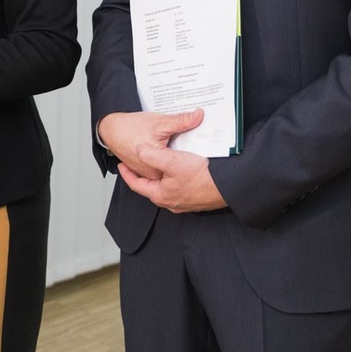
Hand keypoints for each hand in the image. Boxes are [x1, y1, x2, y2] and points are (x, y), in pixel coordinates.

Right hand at [97, 109, 200, 179]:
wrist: (111, 129)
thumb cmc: (131, 128)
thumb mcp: (159, 122)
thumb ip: (181, 121)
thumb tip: (198, 116)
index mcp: (159, 165)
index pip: (185, 163)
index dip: (194, 155)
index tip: (201, 148)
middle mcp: (154, 173)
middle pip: (177, 166)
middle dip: (185, 157)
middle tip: (191, 145)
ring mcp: (148, 172)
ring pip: (168, 167)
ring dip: (174, 159)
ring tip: (179, 146)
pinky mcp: (144, 169)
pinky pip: (159, 165)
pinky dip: (164, 158)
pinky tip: (166, 148)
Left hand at [100, 109, 226, 212]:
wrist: (229, 186)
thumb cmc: (202, 177)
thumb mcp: (172, 161)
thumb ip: (151, 155)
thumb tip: (138, 150)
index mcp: (160, 195)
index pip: (137, 185)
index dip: (127, 173)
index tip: (121, 165)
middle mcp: (171, 202)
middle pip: (151, 186)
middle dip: (144, 174)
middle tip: (138, 162)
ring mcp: (184, 201)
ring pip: (166, 186)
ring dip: (161, 175)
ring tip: (159, 162)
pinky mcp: (195, 197)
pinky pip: (180, 186)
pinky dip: (175, 177)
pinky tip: (181, 167)